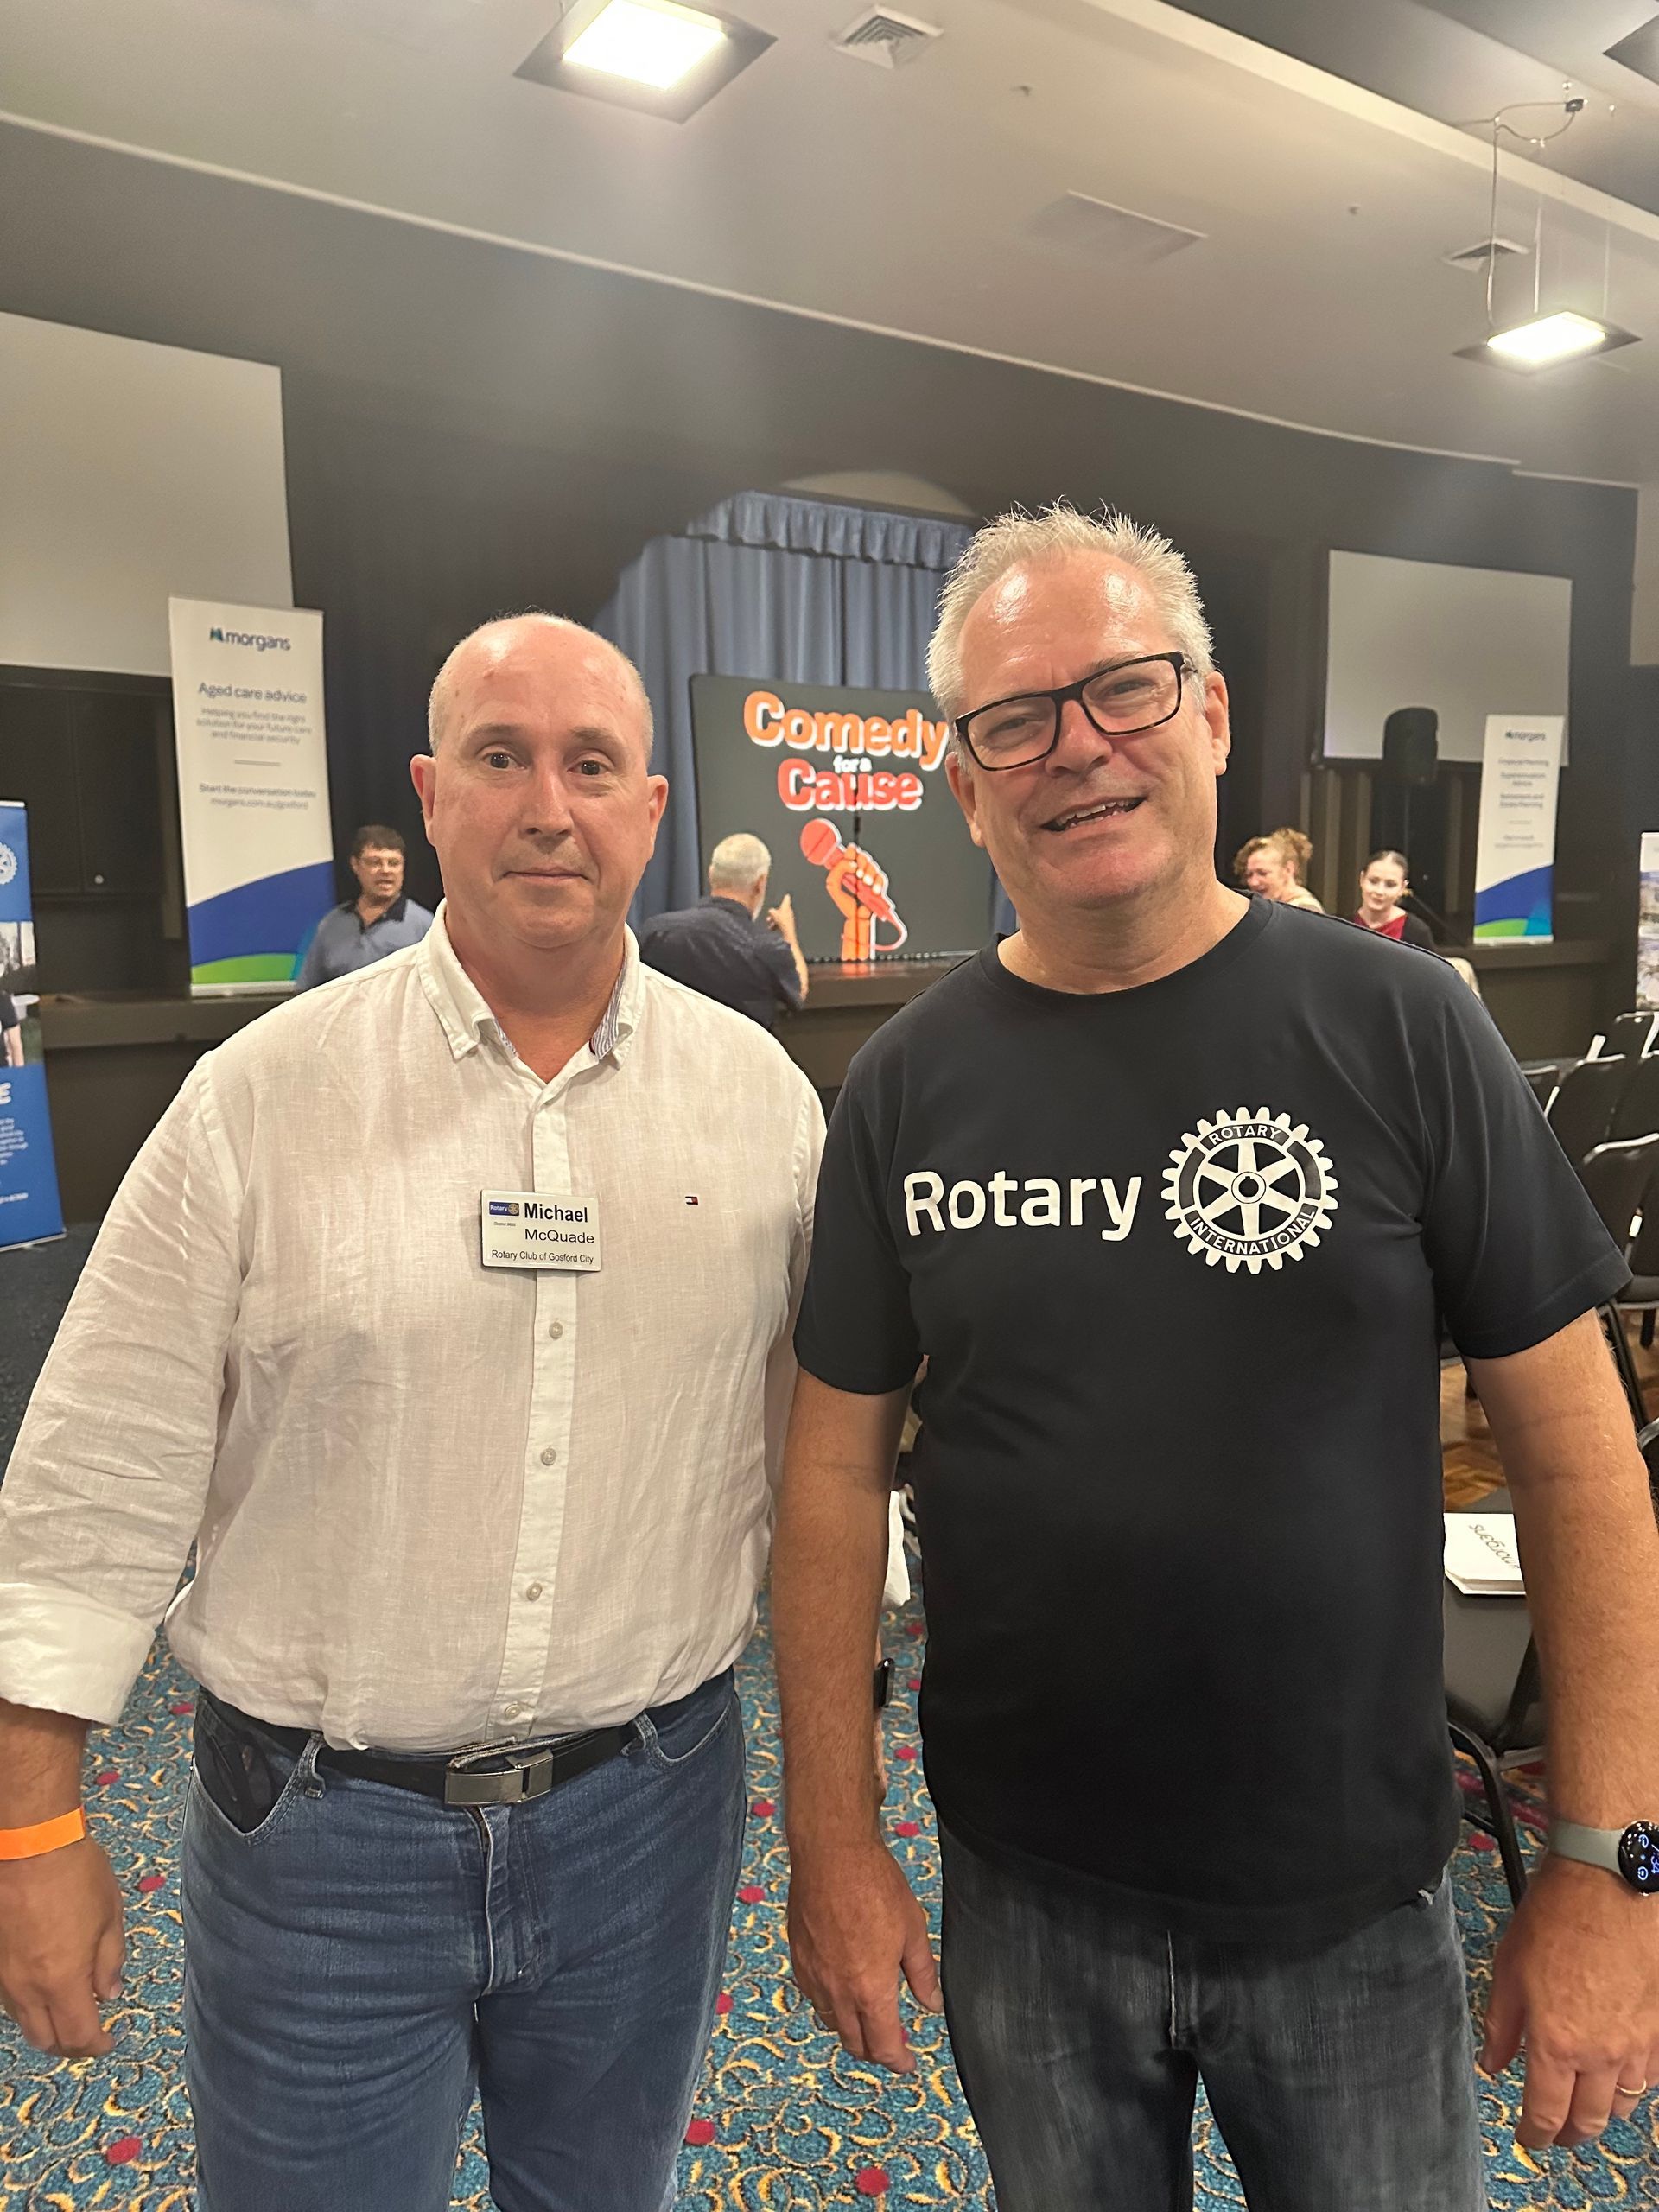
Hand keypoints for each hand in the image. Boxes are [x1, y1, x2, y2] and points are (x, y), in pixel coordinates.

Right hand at [0, 1837, 125, 2056]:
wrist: (30, 1845)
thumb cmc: (76, 1874)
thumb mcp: (110, 1915)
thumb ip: (109, 1961)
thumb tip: (110, 1993)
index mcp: (62, 1980)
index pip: (78, 2035)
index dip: (95, 2046)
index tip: (109, 2041)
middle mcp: (27, 1987)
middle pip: (45, 2039)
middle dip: (70, 2044)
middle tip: (89, 2033)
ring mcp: (4, 1975)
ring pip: (22, 2021)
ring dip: (46, 2025)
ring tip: (68, 2011)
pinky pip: (9, 1998)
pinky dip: (29, 2004)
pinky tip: (43, 1988)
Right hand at [766, 895, 797, 942]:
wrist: (787, 933)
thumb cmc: (782, 921)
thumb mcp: (773, 914)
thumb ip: (771, 911)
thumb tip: (771, 911)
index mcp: (786, 906)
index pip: (786, 899)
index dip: (785, 897)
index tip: (787, 895)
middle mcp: (789, 911)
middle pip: (781, 909)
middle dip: (774, 913)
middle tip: (769, 918)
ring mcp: (788, 918)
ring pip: (779, 917)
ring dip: (773, 921)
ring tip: (769, 926)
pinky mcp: (787, 925)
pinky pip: (780, 923)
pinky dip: (776, 925)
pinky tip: (771, 929)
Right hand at [787, 1837, 941, 2071]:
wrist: (831, 1852)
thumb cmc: (874, 1884)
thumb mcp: (912, 1929)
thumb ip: (922, 1974)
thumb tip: (931, 2004)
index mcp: (871, 1989)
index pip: (883, 2045)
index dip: (898, 2061)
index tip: (907, 2063)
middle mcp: (838, 1990)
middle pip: (854, 2043)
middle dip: (875, 2050)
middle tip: (891, 2042)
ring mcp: (813, 1976)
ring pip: (831, 2022)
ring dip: (851, 2029)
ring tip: (868, 2016)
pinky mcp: (798, 1958)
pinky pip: (814, 1996)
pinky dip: (830, 2004)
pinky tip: (842, 1988)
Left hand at [1482, 1856, 1658, 2147]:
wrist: (1608, 1882)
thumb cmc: (1555, 1918)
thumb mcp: (1509, 1969)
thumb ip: (1501, 2025)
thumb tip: (1493, 2062)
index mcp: (1556, 2044)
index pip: (1546, 2113)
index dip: (1534, 2134)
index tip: (1527, 2138)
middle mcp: (1601, 2054)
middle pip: (1589, 2120)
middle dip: (1569, 2134)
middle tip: (1555, 2131)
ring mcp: (1638, 2042)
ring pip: (1625, 2103)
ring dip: (1602, 2112)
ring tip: (1586, 2106)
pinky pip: (1652, 2075)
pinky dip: (1635, 2084)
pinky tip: (1621, 2074)